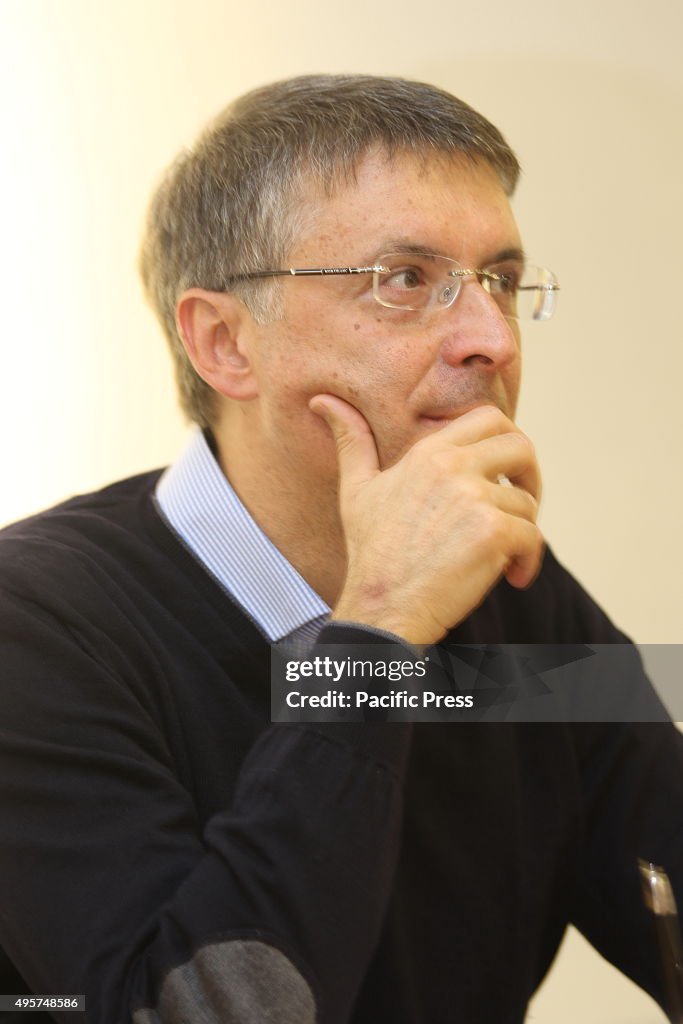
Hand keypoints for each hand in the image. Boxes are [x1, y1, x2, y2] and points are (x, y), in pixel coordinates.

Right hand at [309, 397, 543, 645]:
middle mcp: (453, 467)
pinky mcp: (492, 533)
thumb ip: (352, 441)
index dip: (506, 441)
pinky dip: (529, 560)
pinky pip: (533, 537)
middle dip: (530, 476)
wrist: (381, 607)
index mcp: (428, 453)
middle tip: (522, 508)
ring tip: (503, 558)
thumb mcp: (356, 490)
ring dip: (523, 531)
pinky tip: (512, 577)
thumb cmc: (371, 552)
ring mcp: (474, 499)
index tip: (502, 474)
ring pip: (527, 503)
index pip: (488, 417)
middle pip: (521, 446)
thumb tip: (322, 400)